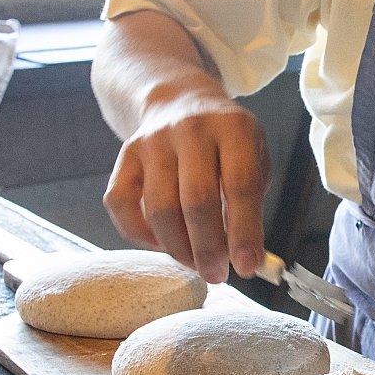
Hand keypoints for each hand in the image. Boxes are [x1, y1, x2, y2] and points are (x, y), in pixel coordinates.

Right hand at [103, 91, 270, 283]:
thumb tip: (246, 257)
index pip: (240, 185)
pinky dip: (139, 233)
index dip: (244, 231)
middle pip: (196, 201)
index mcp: (234, 128)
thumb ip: (252, 202)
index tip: (247, 267)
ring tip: (195, 265)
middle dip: (208, 248)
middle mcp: (191, 130)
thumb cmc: (225, 141)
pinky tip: (161, 244)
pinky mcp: (125, 154)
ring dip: (178, 248)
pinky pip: (121, 203)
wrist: (178, 99)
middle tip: (217, 275)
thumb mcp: (254, 156)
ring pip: (159, 208)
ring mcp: (153, 141)